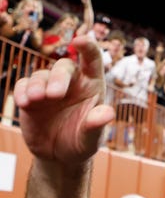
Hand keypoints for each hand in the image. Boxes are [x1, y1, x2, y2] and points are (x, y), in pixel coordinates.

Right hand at [13, 36, 114, 162]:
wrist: (59, 156)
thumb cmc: (82, 143)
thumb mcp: (91, 138)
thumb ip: (97, 125)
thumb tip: (108, 113)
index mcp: (92, 86)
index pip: (92, 61)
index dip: (88, 48)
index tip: (81, 41)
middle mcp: (71, 83)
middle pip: (64, 67)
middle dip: (58, 78)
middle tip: (55, 95)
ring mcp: (49, 88)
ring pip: (41, 75)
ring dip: (38, 85)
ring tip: (37, 100)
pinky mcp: (30, 96)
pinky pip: (23, 86)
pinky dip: (23, 91)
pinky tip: (25, 103)